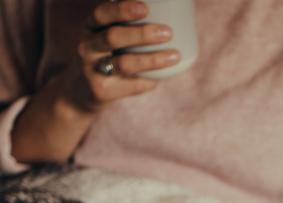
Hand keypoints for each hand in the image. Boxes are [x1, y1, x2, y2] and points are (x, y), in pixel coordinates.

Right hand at [66, 1, 180, 111]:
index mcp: (91, 28)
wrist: (84, 91)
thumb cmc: (109, 56)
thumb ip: (131, 27)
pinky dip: (149, 81)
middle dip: (142, 34)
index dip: (122, 10)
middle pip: (112, 37)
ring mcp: (91, 69)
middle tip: (168, 32)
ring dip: (152, 59)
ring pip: (124, 63)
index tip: (145, 8)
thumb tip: (175, 17)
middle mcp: (87, 46)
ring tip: (175, 55)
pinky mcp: (100, 91)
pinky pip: (131, 85)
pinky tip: (159, 79)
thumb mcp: (111, 37)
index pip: (102, 14)